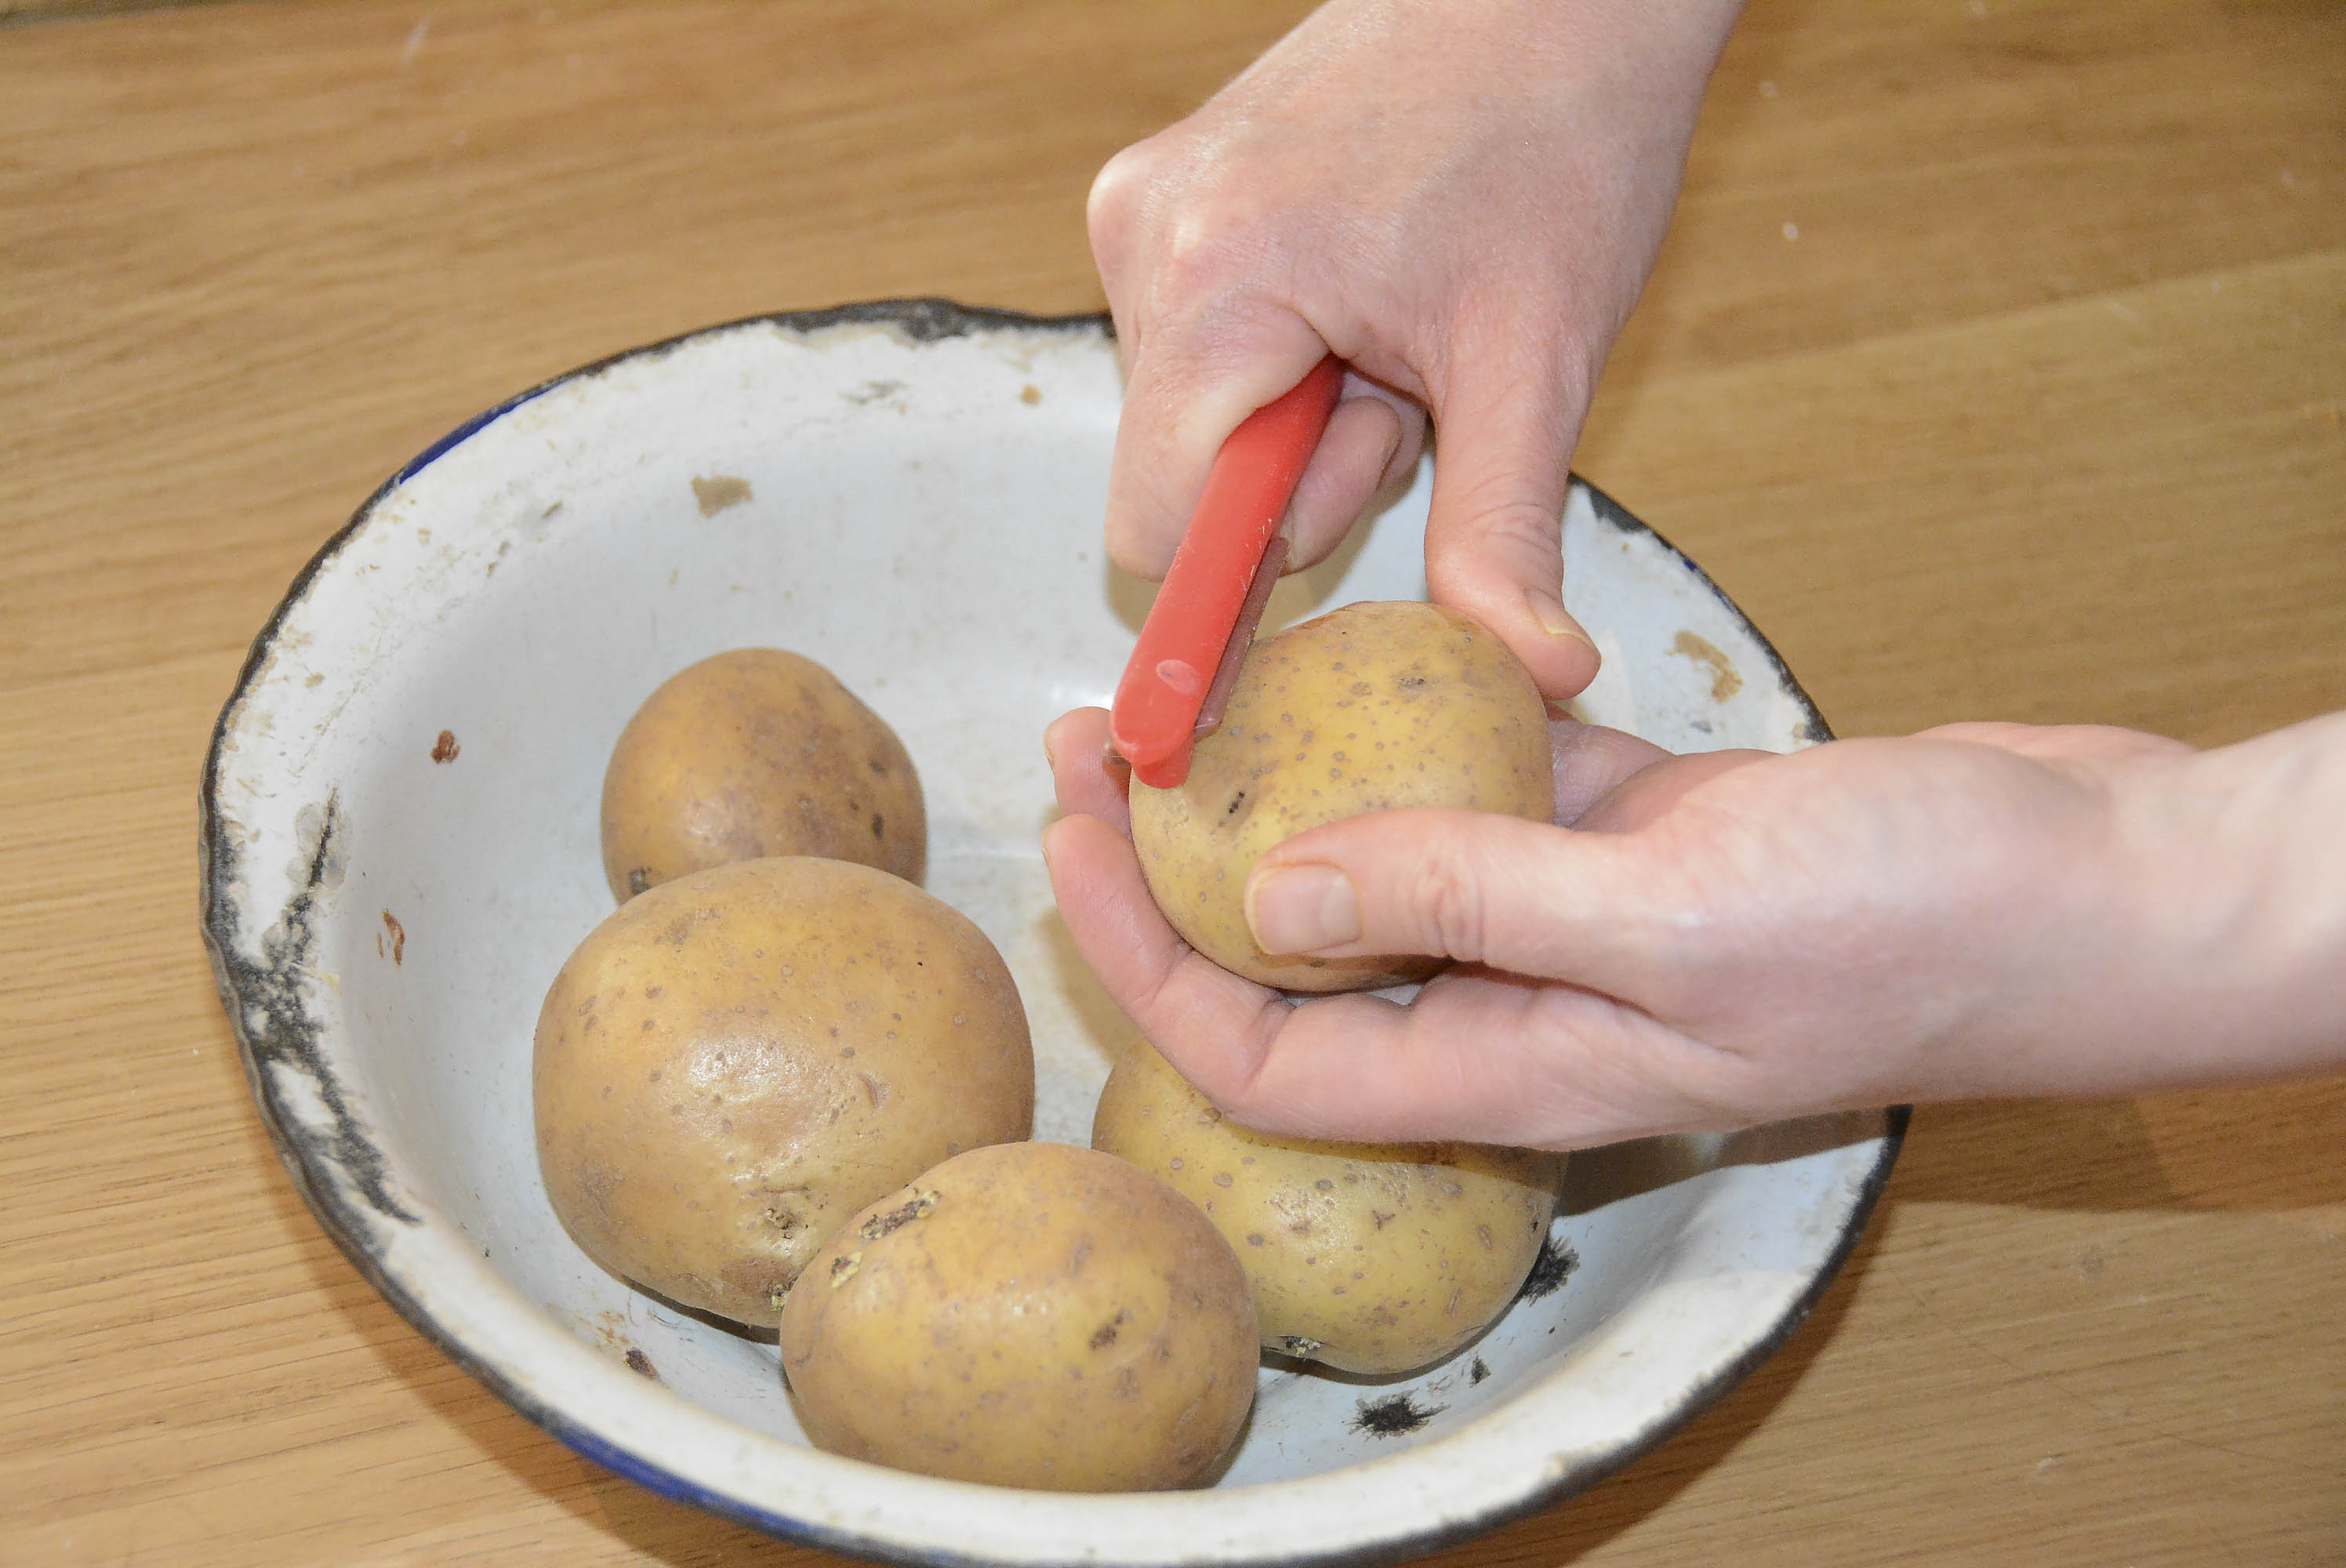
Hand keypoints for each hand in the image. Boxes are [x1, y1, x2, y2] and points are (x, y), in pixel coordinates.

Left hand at [1043, 706, 2345, 1149]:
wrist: (2101, 881)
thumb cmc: (1916, 922)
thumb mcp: (1670, 912)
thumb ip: (1471, 900)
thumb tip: (1279, 893)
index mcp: (1515, 1063)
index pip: (1264, 1050)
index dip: (1146, 956)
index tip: (1073, 830)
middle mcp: (1528, 1001)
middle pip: (1304, 956)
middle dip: (1184, 860)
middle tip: (1100, 735)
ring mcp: (1588, 911)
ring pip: (1398, 849)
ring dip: (1303, 776)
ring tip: (1216, 673)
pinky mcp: (1651, 829)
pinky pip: (1510, 775)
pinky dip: (1454, 712)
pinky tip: (1417, 637)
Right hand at [1088, 0, 1744, 700]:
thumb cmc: (1557, 135)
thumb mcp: (1536, 363)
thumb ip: (1500, 534)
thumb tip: (1533, 674)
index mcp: (1217, 281)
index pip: (1156, 527)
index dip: (1237, 582)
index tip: (1316, 578)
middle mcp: (1147, 237)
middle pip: (1178, 477)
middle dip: (1303, 474)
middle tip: (1407, 390)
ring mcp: (1144, 207)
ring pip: (1191, 419)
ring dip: (1300, 417)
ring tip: (1394, 324)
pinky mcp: (1161, 195)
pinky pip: (1198, 350)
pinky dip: (1281, 358)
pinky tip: (1360, 292)